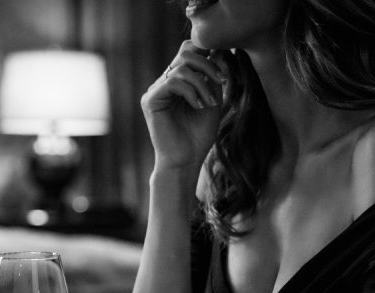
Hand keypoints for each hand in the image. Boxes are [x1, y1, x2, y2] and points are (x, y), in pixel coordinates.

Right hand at [141, 41, 231, 171]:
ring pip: (181, 67)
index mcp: (177, 81)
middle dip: (208, 65)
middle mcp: (164, 82)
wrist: (185, 161)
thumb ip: (213, 78)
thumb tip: (220, 50)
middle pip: (185, 52)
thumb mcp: (213, 100)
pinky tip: (199, 106)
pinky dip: (191, 92)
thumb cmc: (198, 135)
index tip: (224, 74)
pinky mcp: (150, 100)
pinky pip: (172, 82)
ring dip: (202, 83)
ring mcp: (155, 90)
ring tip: (210, 103)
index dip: (207, 54)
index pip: (189, 52)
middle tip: (222, 82)